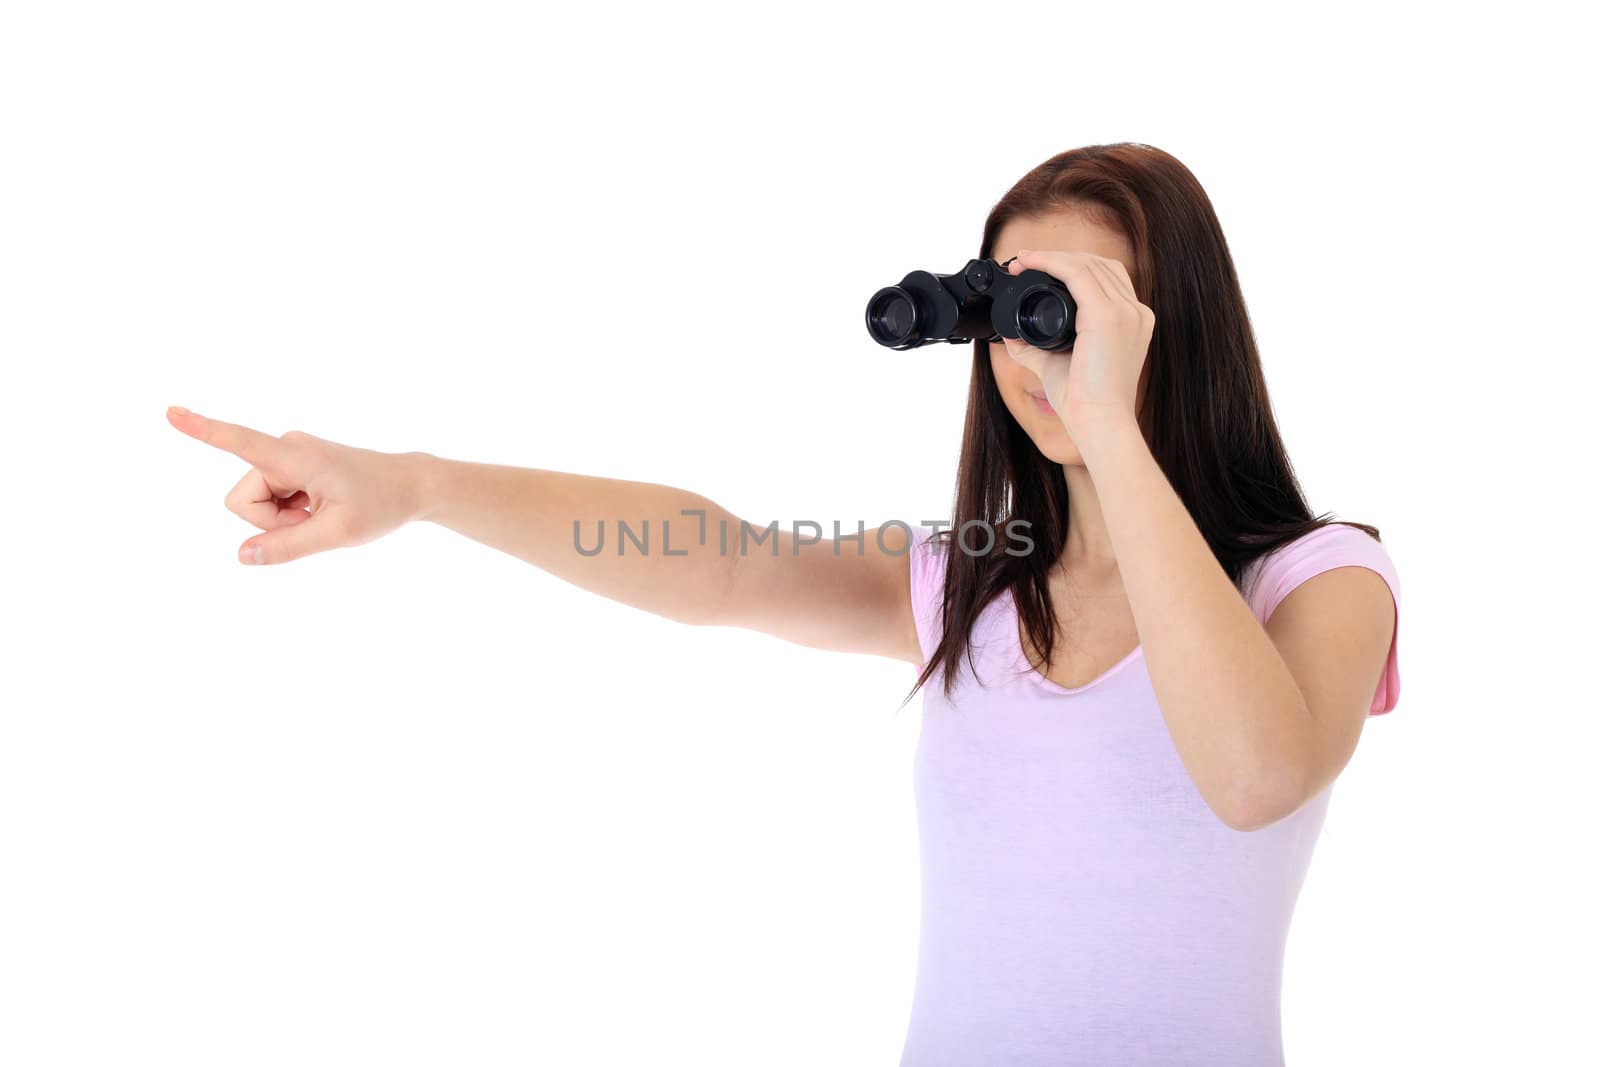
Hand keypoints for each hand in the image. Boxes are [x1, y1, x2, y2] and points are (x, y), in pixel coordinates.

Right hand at [165, 406, 425, 564]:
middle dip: (272, 521)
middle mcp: (285, 448)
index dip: (203, 429)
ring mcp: (287, 456)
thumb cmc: (381, 505)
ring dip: (283, 518)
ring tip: (322, 512)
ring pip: (255, 503)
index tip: (170, 411)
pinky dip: (291, 512)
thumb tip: (241, 555)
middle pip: (244, 501)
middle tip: (317, 519)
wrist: (411, 485)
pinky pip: (270, 499)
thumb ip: (287, 547)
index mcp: (295, 456)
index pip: (240, 441)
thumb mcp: (338, 534)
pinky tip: (320, 506)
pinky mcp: (290, 465)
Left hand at [999, 248, 1153, 448]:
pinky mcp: (1107, 316)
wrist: (1099, 424)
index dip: (1073, 265)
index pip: (1107, 277)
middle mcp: (1135, 313)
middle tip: (1026, 261)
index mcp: (1132, 322)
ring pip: (1088, 264)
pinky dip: (1051, 263)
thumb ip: (1036, 348)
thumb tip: (1012, 335)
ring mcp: (1125, 312)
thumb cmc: (1084, 403)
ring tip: (1024, 260)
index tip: (1038, 268)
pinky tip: (1031, 263)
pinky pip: (1077, 273)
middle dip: (1061, 257)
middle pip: (1100, 264)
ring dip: (1052, 256)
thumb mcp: (1057, 365)